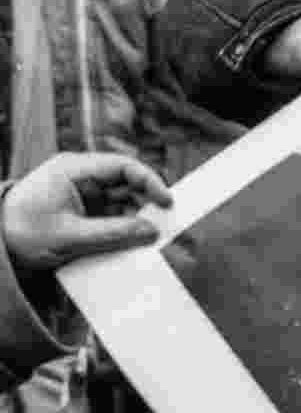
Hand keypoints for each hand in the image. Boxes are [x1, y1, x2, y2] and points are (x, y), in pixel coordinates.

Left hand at [2, 153, 171, 273]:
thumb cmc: (20, 233)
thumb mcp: (69, 237)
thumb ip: (112, 233)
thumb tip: (149, 232)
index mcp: (73, 169)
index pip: (122, 166)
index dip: (149, 182)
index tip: (166, 202)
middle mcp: (80, 177)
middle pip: (125, 184)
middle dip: (145, 205)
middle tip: (163, 227)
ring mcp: (81, 195)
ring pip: (120, 204)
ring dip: (132, 222)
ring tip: (146, 242)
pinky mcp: (80, 213)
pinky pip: (109, 218)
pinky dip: (120, 231)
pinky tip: (128, 246)